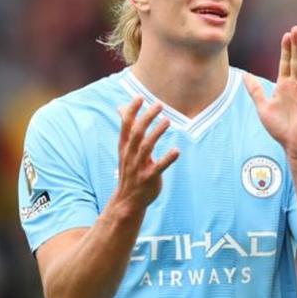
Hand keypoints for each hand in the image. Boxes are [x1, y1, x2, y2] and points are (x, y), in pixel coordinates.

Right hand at [114, 96, 178, 211]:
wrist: (127, 201)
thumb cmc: (130, 169)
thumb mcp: (125, 148)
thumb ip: (127, 127)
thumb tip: (120, 106)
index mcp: (124, 147)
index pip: (126, 126)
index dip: (132, 111)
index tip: (139, 96)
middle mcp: (130, 155)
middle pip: (137, 133)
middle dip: (147, 118)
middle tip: (159, 104)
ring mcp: (138, 168)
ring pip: (146, 148)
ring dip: (156, 133)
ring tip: (167, 120)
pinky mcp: (149, 179)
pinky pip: (158, 168)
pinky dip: (167, 159)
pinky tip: (176, 150)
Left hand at [244, 25, 296, 160]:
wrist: (294, 146)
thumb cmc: (280, 128)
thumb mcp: (263, 107)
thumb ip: (255, 90)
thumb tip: (243, 75)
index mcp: (284, 86)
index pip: (286, 63)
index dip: (286, 49)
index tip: (286, 35)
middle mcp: (296, 87)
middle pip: (296, 62)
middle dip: (296, 46)